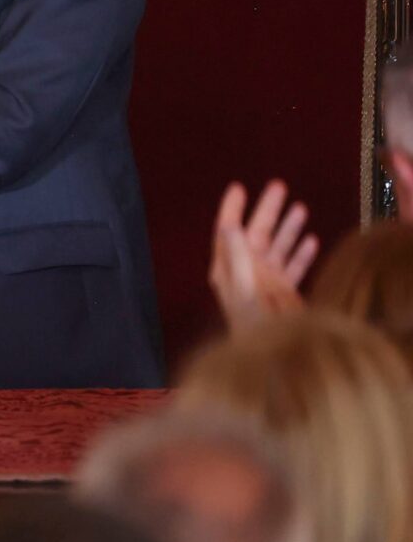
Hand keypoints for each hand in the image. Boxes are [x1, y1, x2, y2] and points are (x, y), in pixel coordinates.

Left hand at [209, 180, 315, 326]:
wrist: (270, 356)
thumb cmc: (250, 323)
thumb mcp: (243, 287)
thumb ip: (237, 256)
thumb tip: (230, 225)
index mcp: (228, 268)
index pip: (227, 231)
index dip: (232, 209)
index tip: (239, 187)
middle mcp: (246, 271)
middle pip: (256, 233)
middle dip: (268, 210)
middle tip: (279, 185)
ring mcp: (267, 281)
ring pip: (278, 247)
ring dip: (288, 228)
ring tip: (300, 207)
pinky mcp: (285, 293)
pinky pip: (294, 267)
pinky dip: (302, 254)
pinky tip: (312, 240)